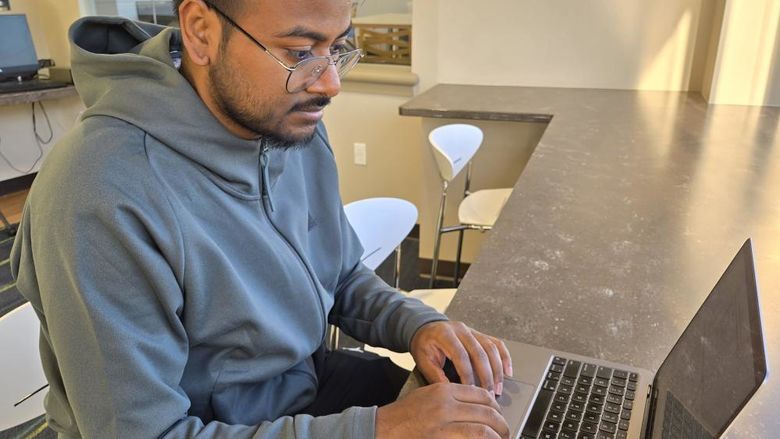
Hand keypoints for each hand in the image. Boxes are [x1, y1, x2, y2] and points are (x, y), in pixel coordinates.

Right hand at [375, 383, 509, 438]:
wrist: (383, 429)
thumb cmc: (403, 415)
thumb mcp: (426, 396)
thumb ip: (450, 398)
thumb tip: (474, 407)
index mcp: (444, 390)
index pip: (481, 394)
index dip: (495, 407)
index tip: (498, 415)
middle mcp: (446, 404)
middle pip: (487, 410)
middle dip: (501, 423)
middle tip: (505, 431)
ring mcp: (444, 423)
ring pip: (484, 427)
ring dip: (498, 435)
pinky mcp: (442, 438)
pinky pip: (473, 438)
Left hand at [410, 321, 511, 395]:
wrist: (425, 328)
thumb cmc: (424, 345)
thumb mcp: (423, 360)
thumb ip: (436, 375)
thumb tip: (452, 391)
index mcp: (445, 334)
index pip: (461, 356)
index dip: (468, 375)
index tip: (471, 391)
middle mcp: (461, 330)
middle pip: (480, 352)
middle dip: (486, 376)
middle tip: (489, 395)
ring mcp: (472, 330)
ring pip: (491, 348)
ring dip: (497, 370)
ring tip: (498, 388)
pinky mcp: (479, 334)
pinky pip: (496, 343)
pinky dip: (504, 357)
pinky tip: (508, 371)